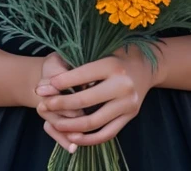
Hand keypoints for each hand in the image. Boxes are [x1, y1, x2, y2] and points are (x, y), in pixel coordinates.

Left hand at [37, 45, 156, 146]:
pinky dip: (88, 138)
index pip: (81, 75)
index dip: (60, 83)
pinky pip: (107, 133)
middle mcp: (122, 85)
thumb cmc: (119, 55)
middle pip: (85, 101)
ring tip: (54, 123)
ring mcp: (128, 103)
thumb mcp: (102, 52)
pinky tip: (73, 136)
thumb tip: (49, 82)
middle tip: (43, 106)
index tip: (42, 88)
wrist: (148, 66)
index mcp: (113, 65)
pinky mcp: (130, 116)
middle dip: (60, 104)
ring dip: (70, 125)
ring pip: (94, 122)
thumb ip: (79, 65)